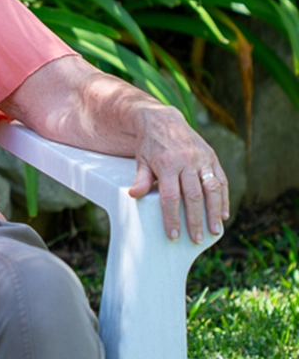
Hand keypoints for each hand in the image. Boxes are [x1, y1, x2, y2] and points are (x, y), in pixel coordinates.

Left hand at [128, 106, 229, 242]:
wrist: (162, 120)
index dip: (172, 217)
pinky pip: (221, 180)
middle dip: (195, 220)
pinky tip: (224, 214)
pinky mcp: (212, 157)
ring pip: (212, 189)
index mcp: (167, 164)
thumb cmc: (149, 145)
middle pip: (193, 196)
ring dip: (214, 212)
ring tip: (214, 231)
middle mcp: (187, 162)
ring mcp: (202, 159)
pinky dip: (224, 198)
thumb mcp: (141, 160)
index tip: (173, 234)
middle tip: (196, 239)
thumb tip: (133, 195)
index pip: (171, 196)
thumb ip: (140, 179)